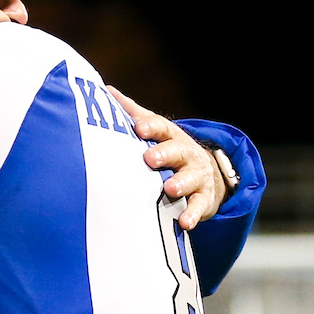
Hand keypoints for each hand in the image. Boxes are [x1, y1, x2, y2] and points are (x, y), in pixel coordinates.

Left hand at [108, 87, 224, 230]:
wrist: (207, 172)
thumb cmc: (169, 150)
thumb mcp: (156, 131)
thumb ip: (134, 114)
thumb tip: (107, 91)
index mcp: (170, 136)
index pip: (161, 128)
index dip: (150, 127)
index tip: (138, 128)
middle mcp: (186, 154)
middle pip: (177, 151)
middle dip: (164, 154)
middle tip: (150, 159)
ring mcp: (197, 175)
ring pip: (191, 178)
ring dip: (181, 183)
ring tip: (171, 189)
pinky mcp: (204, 198)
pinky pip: (199, 206)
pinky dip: (192, 215)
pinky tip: (184, 223)